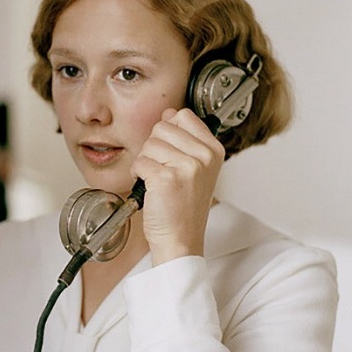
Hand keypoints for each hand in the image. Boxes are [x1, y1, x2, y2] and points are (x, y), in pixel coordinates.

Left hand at [130, 108, 224, 264]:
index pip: (183, 115)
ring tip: (158, 180)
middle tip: (163, 170)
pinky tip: (150, 188)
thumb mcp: (194, 168)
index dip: (169, 131)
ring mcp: (186, 166)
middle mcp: (204, 156)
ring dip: (145, 162)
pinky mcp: (166, 178)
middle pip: (162, 127)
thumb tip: (168, 113)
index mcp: (213, 150)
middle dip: (154, 148)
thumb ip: (184, 138)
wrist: (180, 238)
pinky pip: (139, 162)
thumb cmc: (184, 207)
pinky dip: (138, 175)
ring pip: (148, 144)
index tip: (171, 151)